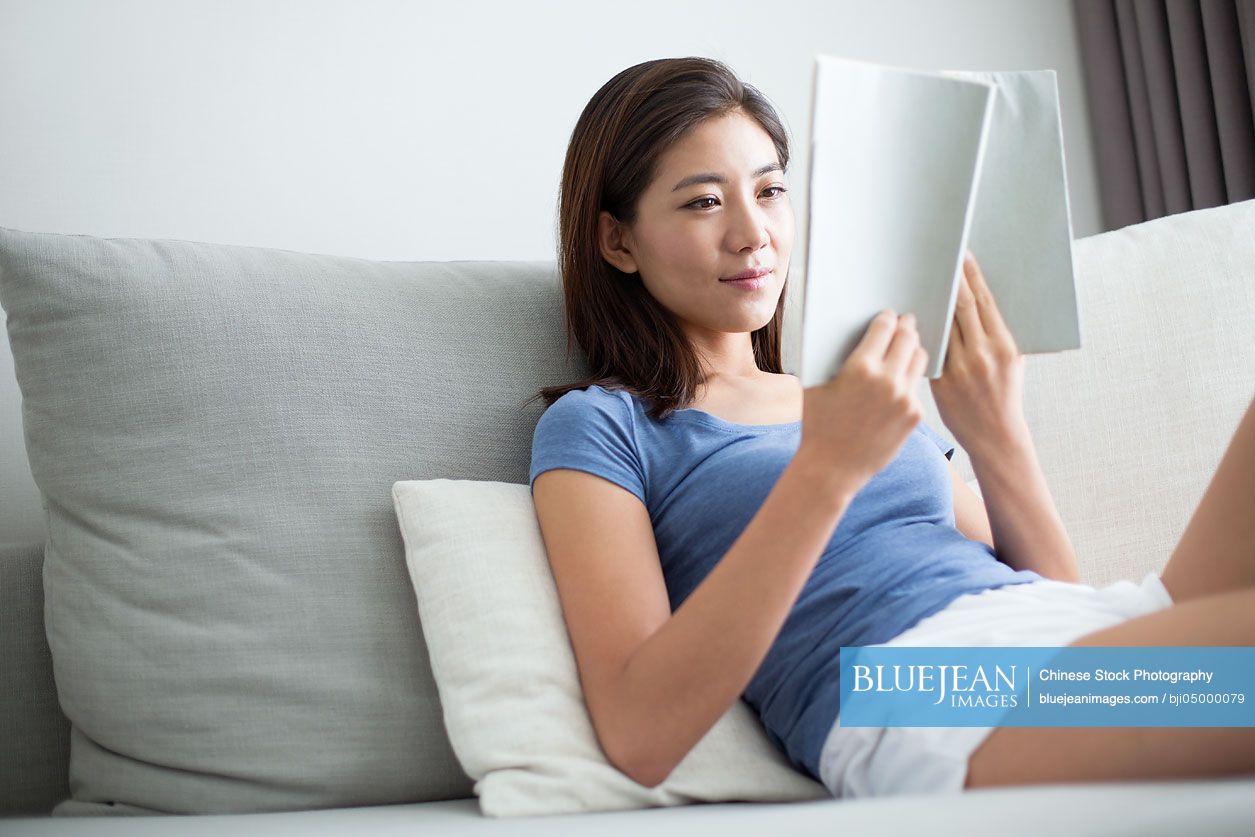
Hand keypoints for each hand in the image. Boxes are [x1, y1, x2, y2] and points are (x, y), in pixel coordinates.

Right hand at [800, 309, 928, 486]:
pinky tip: (901, 379)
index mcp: (861, 367)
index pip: (885, 326)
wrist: (832, 468)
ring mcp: (905, 399)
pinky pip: (916, 387)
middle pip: (908, 337)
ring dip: (913, 349)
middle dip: (906, 326)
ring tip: (908, 346)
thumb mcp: (816, 383)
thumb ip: (834, 356)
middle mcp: (888, 380)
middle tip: (906, 321)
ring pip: (919, 359)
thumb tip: (847, 330)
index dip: (887, 317)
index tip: (888, 315)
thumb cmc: (819, 423)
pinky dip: (909, 380)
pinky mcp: (915, 416)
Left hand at [929, 251, 1027, 457]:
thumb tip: (982, 304)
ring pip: (942, 327)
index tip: (963, 257)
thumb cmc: (1005, 394)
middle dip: (950, 282)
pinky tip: (915, 319)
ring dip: (932, 303)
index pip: (984, 303)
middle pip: (961, 308)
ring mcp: (960, 369)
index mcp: (1003, 346)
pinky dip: (924, 333)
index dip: (972, 277)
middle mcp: (982, 354)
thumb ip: (998, 335)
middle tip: (938, 260)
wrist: (995, 435)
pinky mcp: (941, 382)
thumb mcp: (1013, 362)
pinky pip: (930, 350)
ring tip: (923, 283)